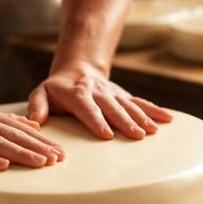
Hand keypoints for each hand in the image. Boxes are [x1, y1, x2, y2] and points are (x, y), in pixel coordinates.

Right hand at [0, 97, 64, 169]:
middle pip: (14, 136)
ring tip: (40, 163)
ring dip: (21, 154)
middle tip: (59, 159)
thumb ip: (1, 120)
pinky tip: (2, 166)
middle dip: (38, 148)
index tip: (60, 151)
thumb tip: (31, 125)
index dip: (41, 140)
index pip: (20, 128)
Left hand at [27, 67, 172, 139]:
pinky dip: (155, 110)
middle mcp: (98, 92)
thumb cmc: (57, 89)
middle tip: (137, 135)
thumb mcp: (41, 93)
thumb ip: (37, 106)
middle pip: (113, 107)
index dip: (97, 121)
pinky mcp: (124, 95)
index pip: (88, 108)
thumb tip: (34, 121)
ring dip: (142, 117)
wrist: (78, 69)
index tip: (107, 134)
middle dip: (125, 121)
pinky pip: (141, 102)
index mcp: (77, 93)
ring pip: (129, 105)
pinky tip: (168, 119)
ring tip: (152, 131)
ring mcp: (114, 93)